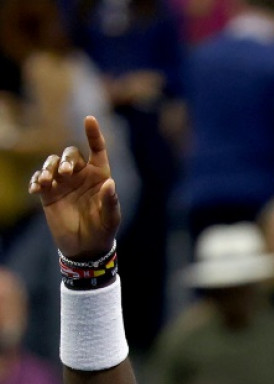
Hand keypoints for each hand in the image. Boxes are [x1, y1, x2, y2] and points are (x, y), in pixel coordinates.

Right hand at [27, 116, 119, 259]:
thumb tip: (109, 184)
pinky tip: (35, 188)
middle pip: (71, 154)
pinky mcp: (48, 194)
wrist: (86, 246)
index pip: (97, 149)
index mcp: (100, 175)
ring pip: (52, 163)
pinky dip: (36, 180)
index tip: (89, 119)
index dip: (93, 134)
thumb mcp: (111, 217)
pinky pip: (39, 180)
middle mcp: (81, 175)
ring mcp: (64, 183)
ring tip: (46, 181)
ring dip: (48, 167)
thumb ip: (110, 201)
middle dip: (66, 159)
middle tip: (65, 173)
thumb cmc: (104, 229)